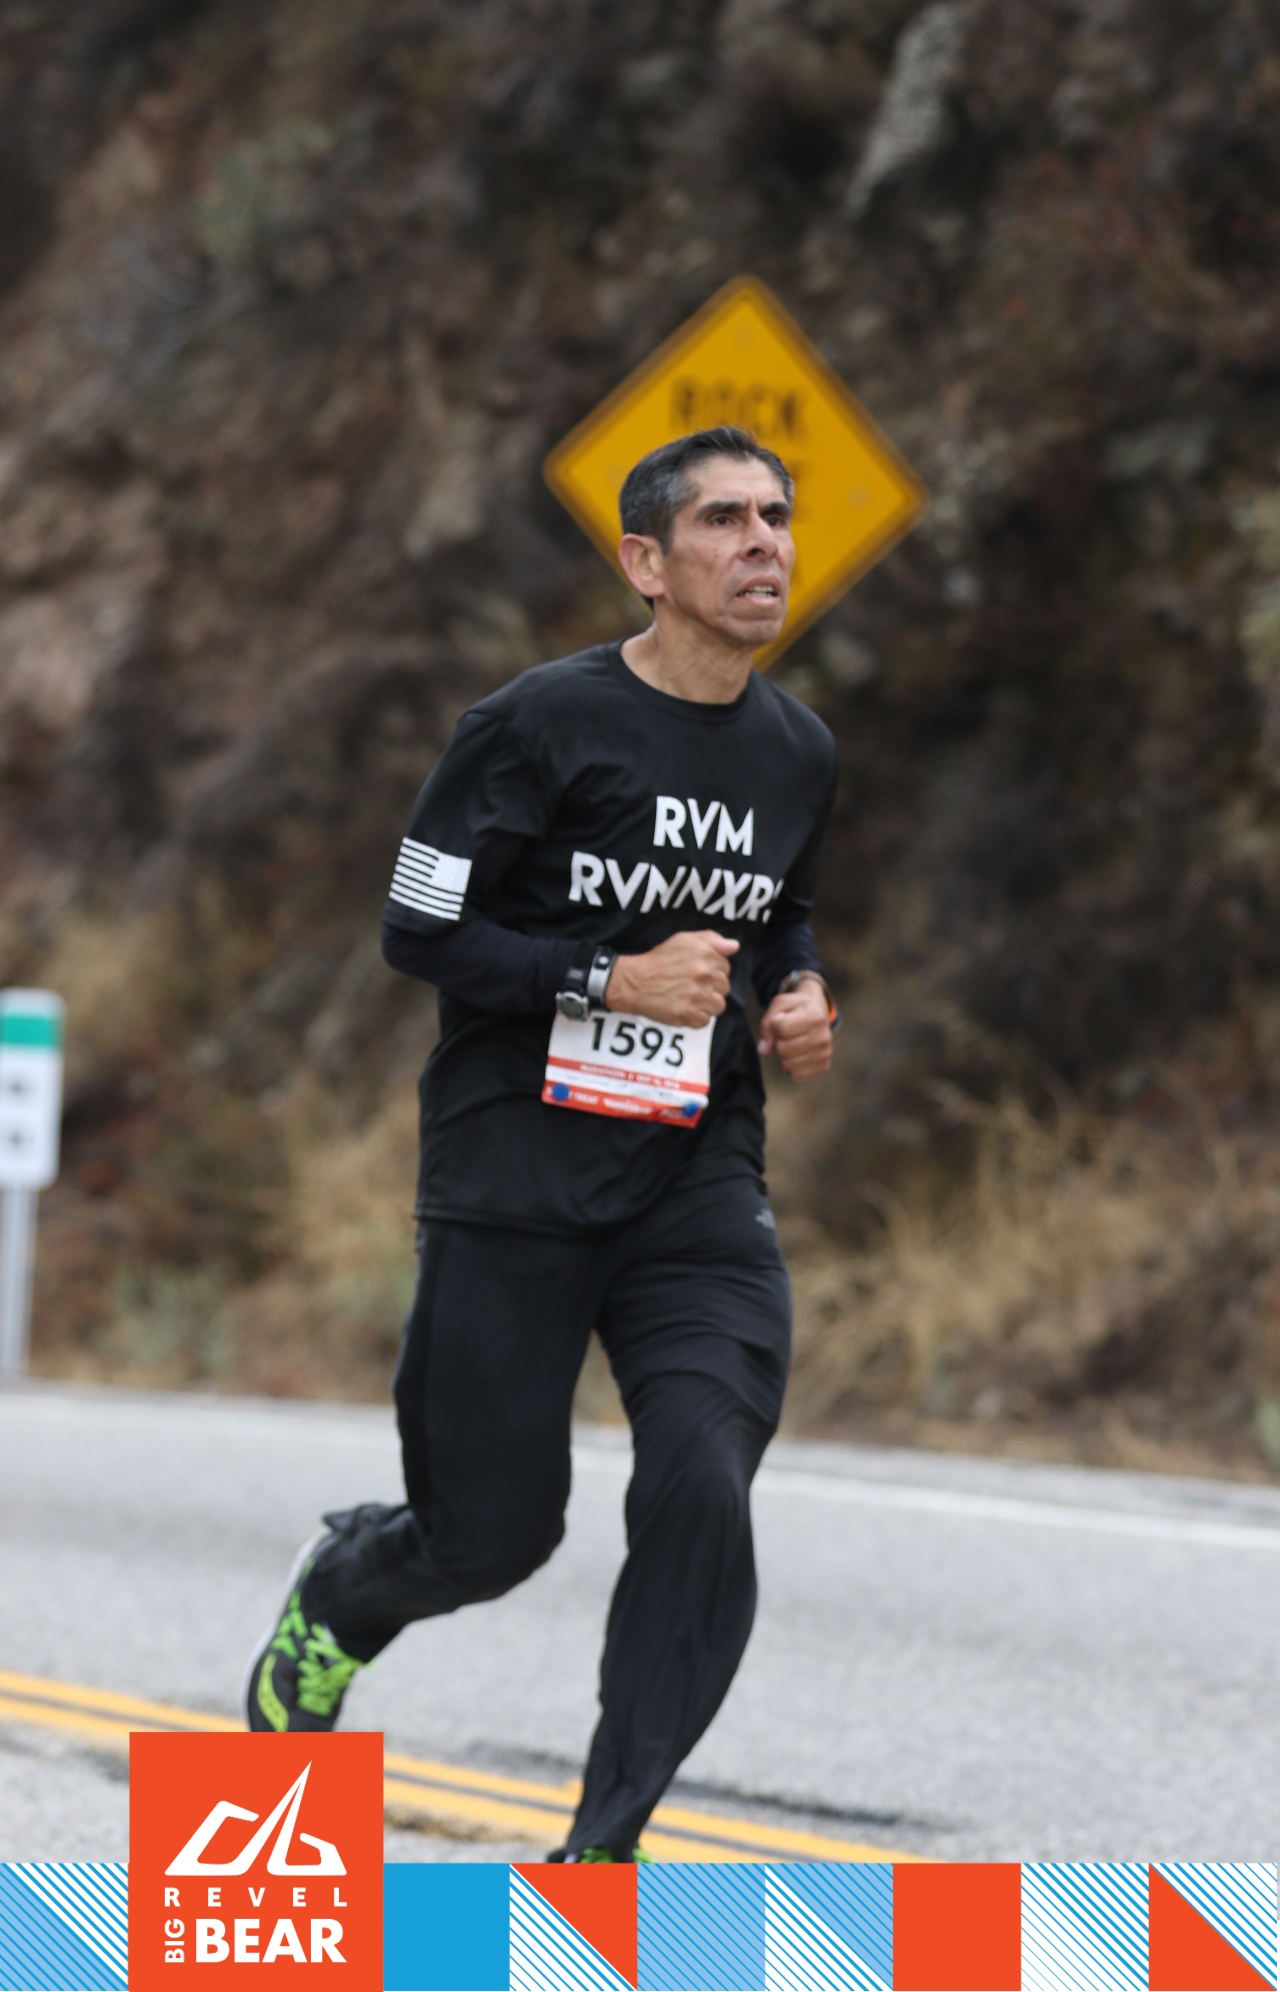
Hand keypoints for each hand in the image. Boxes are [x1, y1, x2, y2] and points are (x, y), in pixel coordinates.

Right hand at [606, 930, 738, 1026]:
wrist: (635, 981)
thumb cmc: (659, 959)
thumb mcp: (683, 940)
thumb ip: (712, 940)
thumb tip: (734, 946)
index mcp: (706, 955)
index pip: (726, 968)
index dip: (713, 971)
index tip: (698, 973)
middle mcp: (704, 975)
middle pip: (724, 987)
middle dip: (711, 987)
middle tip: (692, 985)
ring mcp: (697, 996)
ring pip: (718, 1006)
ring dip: (706, 1004)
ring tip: (690, 998)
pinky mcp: (688, 1015)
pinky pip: (705, 1021)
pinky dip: (696, 1017)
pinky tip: (684, 1007)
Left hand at [757, 977, 832, 1080]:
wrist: (818, 1011)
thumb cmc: (797, 1008)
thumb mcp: (780, 1005)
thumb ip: (767, 1023)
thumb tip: (762, 1050)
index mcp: (815, 1015)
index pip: (781, 1028)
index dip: (775, 1023)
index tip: (784, 1017)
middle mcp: (824, 1036)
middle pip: (783, 1048)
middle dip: (779, 1040)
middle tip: (789, 1031)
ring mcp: (825, 1053)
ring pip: (787, 1064)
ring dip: (784, 1054)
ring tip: (793, 1040)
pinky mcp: (823, 1066)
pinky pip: (795, 1074)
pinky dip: (791, 1066)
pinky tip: (798, 1052)